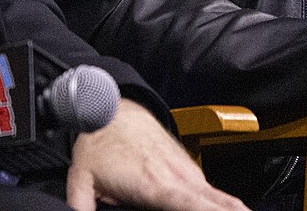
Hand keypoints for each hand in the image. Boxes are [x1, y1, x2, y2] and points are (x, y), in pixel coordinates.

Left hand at [66, 100, 247, 210]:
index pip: (199, 208)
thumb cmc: (99, 142)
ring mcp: (190, 172)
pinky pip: (215, 194)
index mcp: (157, 187)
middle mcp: (181, 178)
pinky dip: (224, 207)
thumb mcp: (81, 181)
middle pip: (226, 205)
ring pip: (225, 201)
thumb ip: (81, 207)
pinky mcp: (191, 170)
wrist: (112, 106)